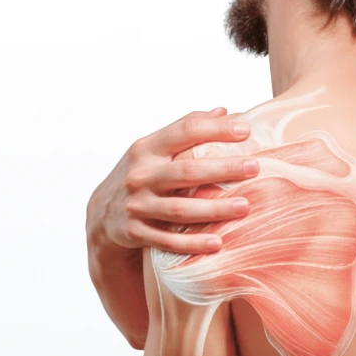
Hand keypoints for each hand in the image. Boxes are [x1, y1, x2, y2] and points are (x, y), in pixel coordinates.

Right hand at [87, 107, 259, 255]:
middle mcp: (140, 175)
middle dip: (222, 169)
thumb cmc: (141, 173)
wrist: (101, 213)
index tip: (246, 130)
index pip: (184, 132)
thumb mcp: (154, 148)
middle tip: (254, 168)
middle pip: (185, 172)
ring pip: (179, 209)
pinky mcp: (135, 232)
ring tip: (245, 207)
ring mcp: (136, 205)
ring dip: (213, 209)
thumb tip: (224, 112)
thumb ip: (187, 129)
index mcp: (147, 148)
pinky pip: (167, 240)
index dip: (215, 130)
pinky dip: (192, 243)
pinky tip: (218, 243)